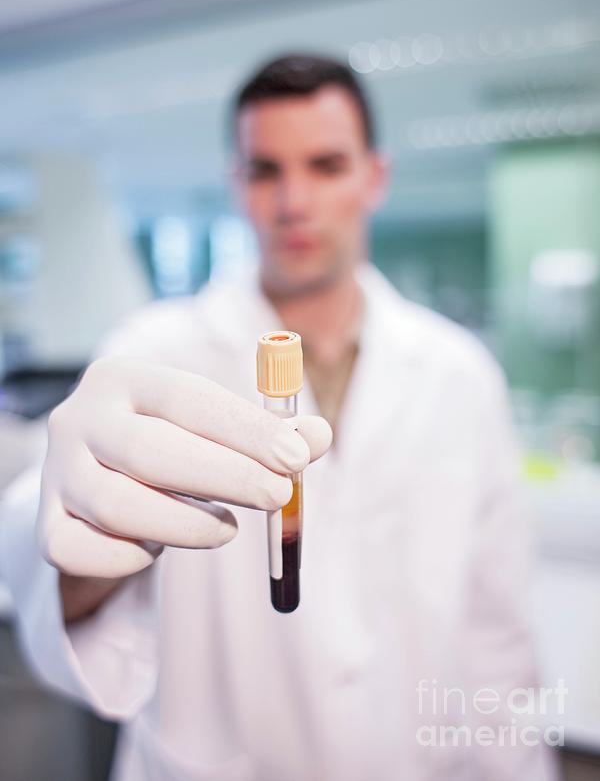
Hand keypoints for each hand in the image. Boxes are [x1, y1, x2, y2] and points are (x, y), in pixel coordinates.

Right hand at [38, 357, 331, 580]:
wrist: (94, 468)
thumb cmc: (168, 439)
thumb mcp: (212, 424)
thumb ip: (267, 431)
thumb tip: (318, 438)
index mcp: (122, 378)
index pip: (186, 398)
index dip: (244, 428)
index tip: (296, 455)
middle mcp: (79, 419)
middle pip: (151, 451)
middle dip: (225, 477)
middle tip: (279, 495)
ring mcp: (58, 473)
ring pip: (118, 507)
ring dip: (185, 525)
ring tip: (227, 529)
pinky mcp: (47, 524)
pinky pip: (80, 551)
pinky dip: (127, 558)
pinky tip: (159, 549)